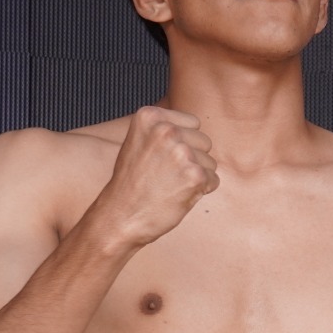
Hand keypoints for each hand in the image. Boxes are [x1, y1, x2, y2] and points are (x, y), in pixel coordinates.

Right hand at [96, 106, 217, 247]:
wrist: (119, 216)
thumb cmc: (131, 182)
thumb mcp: (138, 141)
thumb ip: (163, 129)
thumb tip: (194, 126)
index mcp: (150, 116)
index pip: (192, 123)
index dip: (182, 143)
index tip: (160, 158)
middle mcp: (166, 130)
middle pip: (204, 141)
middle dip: (192, 159)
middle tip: (164, 175)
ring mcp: (181, 152)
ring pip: (210, 162)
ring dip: (195, 176)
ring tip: (168, 185)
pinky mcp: (194, 175)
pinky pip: (213, 180)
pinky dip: (200, 191)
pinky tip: (177, 195)